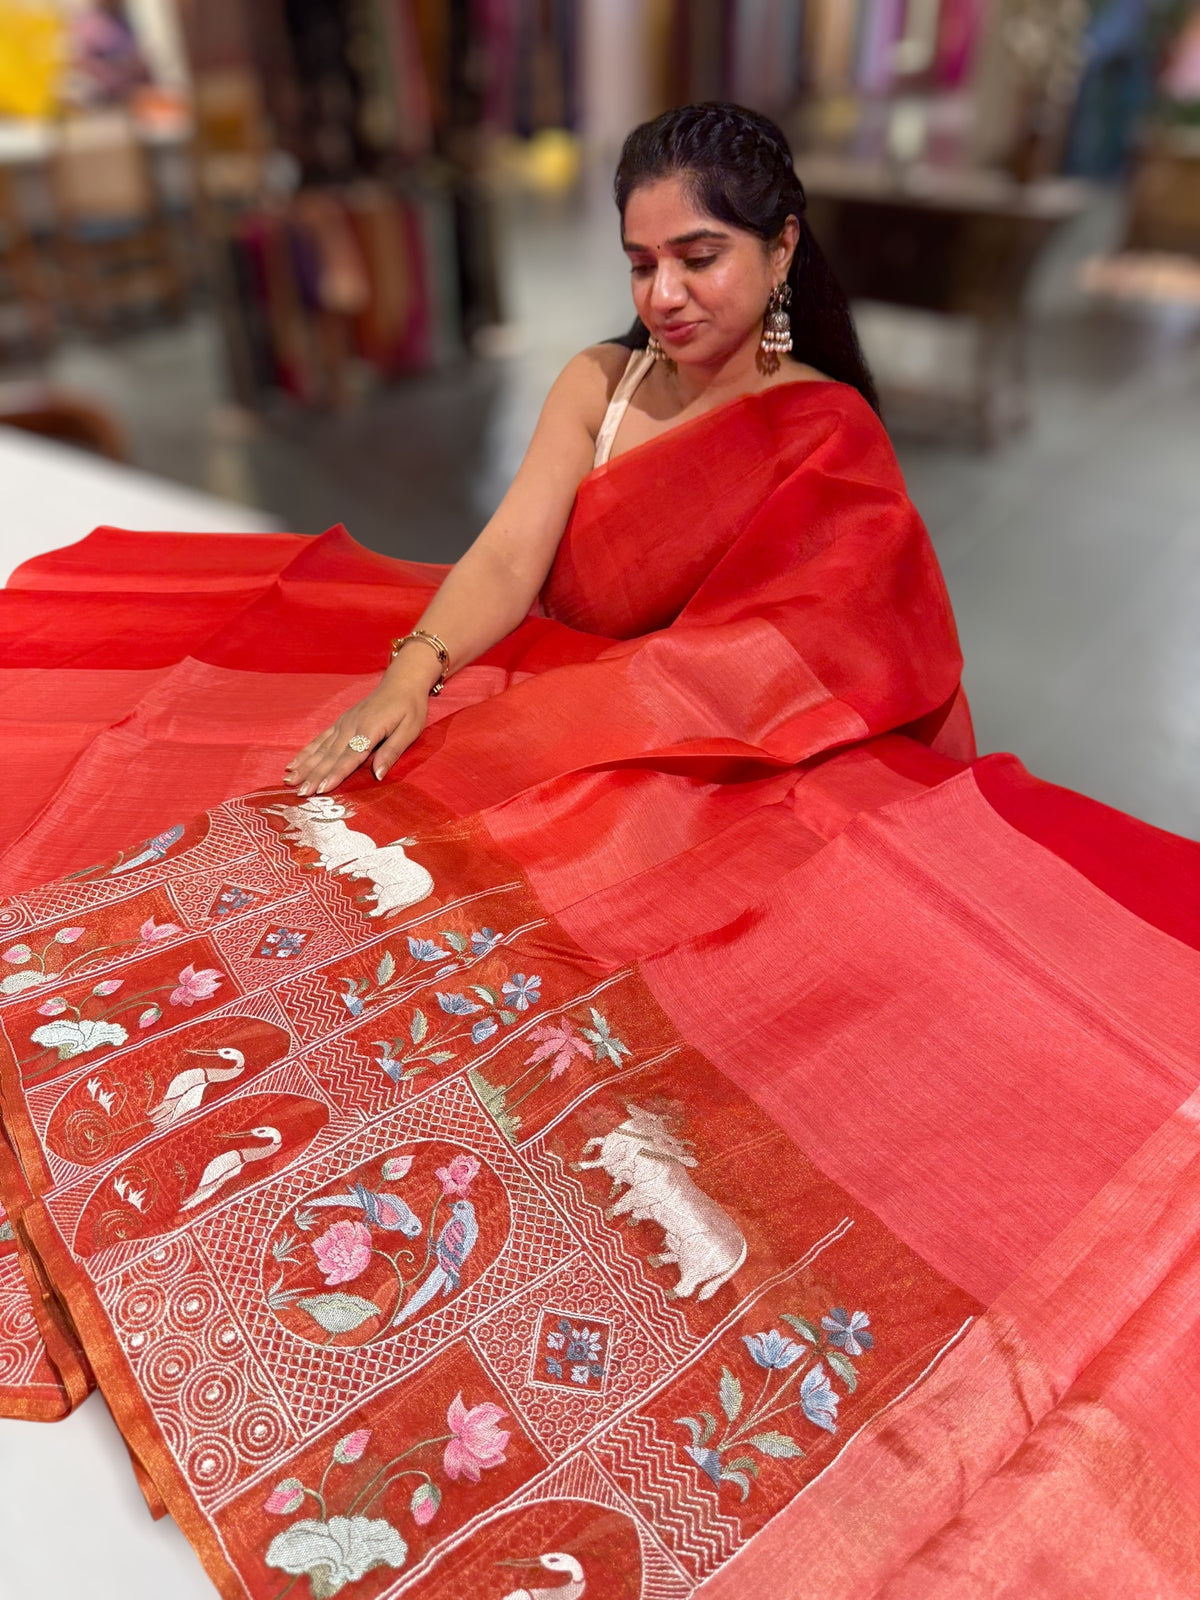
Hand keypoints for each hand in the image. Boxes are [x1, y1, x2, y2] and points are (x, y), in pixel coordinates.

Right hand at [284, 664, 431, 794]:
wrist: (401, 682)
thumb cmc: (410, 708)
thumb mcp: (409, 730)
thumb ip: (392, 752)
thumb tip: (378, 776)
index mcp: (369, 730)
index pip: (349, 757)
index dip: (335, 775)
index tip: (321, 789)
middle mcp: (351, 727)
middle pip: (330, 756)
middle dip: (314, 775)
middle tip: (299, 792)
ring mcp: (343, 724)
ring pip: (321, 749)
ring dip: (305, 766)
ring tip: (289, 780)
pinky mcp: (340, 722)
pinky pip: (320, 739)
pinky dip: (306, 752)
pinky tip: (294, 763)